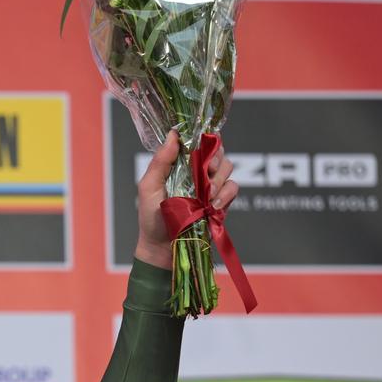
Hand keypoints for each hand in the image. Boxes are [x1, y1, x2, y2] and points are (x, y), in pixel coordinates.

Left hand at [133, 131, 237, 269]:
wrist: (162, 247)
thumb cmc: (151, 217)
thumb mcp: (149, 187)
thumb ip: (161, 161)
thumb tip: (173, 134)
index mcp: (180, 164)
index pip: (198, 141)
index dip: (204, 139)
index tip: (201, 147)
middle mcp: (197, 172)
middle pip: (217, 150)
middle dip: (214, 158)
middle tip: (206, 172)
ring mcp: (210, 186)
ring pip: (227, 166)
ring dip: (219, 178)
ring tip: (207, 195)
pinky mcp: (220, 201)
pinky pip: (233, 187)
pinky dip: (226, 194)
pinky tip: (213, 205)